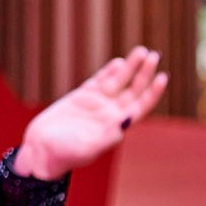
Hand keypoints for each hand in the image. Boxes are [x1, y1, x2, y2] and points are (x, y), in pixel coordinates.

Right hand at [15, 49, 166, 181]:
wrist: (41, 151)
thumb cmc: (65, 155)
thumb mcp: (87, 148)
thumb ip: (107, 135)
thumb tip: (125, 121)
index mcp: (117, 125)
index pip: (141, 106)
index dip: (153, 92)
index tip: (163, 76)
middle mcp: (110, 113)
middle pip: (134, 90)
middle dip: (144, 73)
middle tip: (154, 54)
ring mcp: (96, 104)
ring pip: (118, 81)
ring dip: (130, 67)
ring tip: (142, 51)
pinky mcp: (80, 98)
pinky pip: (99, 81)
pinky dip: (109, 72)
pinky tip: (120, 62)